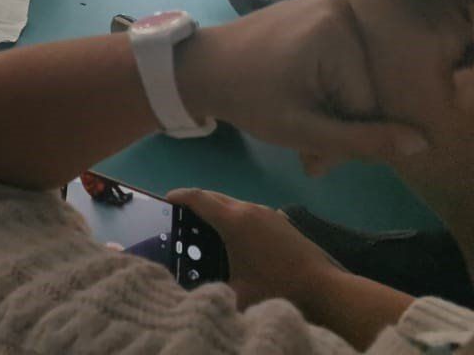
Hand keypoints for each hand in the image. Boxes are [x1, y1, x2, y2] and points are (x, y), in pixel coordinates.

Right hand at [166, 189, 338, 312]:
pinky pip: (248, 211)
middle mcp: (248, 208)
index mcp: (233, 220)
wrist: (323, 287)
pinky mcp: (280, 220)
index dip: (178, 196)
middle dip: (195, 202)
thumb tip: (193, 288)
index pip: (197, 198)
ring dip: (216, 210)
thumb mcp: (237, 292)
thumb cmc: (276, 287)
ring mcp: (267, 212)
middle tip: (181, 217)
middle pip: (213, 196)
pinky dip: (234, 217)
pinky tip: (236, 239)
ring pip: (232, 203)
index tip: (165, 200)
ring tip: (206, 230)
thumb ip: (211, 287)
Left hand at [178, 0, 428, 175]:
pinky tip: (303, 96)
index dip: (348, 137)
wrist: (199, 66)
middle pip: (366, 85)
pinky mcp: (321, 10)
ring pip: (357, 76)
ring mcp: (331, 4)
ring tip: (301, 122)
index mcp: (339, 29)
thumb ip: (361, 141)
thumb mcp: (302, 130)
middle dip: (341, 122)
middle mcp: (342, 6)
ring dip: (335, 106)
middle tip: (307, 149)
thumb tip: (421, 143)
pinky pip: (345, 58)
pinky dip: (329, 84)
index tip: (314, 158)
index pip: (370, 102)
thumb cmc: (244, 96)